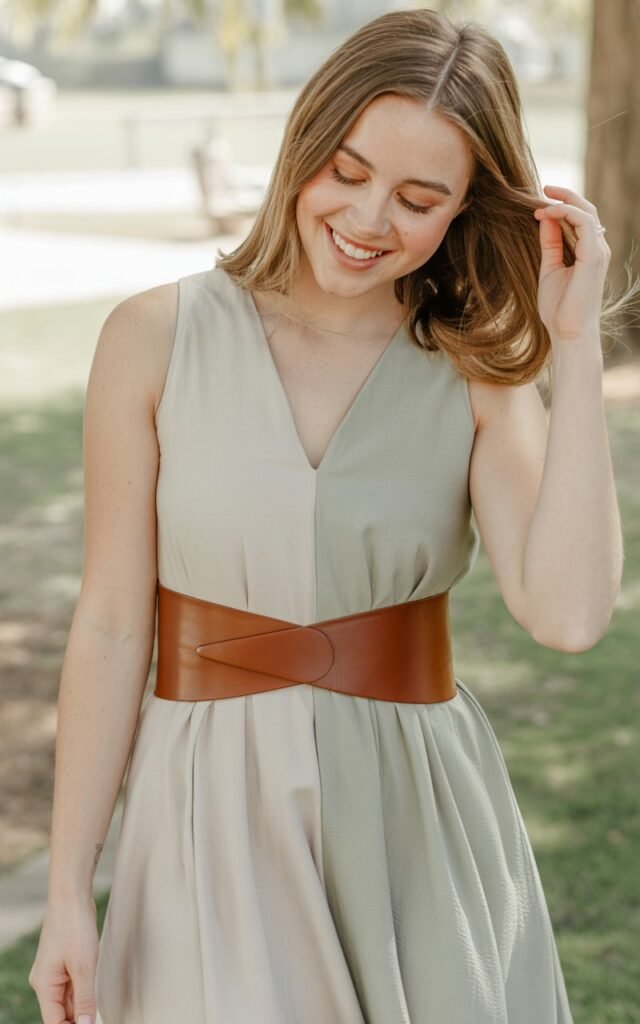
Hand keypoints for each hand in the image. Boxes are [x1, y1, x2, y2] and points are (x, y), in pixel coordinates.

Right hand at [28, 896, 98, 1023]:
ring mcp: (54, 972)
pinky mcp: (64, 962)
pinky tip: (95, 995)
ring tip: (100, 1011)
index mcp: (44, 985)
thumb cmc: (75, 927)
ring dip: (82, 1006)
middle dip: (78, 1019)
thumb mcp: (84, 966)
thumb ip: (85, 999)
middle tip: (99, 1019)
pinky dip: (83, 992)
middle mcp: (45, 981)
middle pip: (60, 1012)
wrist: (72, 895)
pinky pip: (72, 986)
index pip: (54, 1021)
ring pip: (68, 999)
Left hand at [533, 184, 610, 344]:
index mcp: (588, 252)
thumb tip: (544, 218)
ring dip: (564, 203)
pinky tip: (548, 214)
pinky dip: (566, 214)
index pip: (580, 219)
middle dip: (566, 196)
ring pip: (587, 213)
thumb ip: (550, 244)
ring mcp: (598, 252)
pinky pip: (585, 223)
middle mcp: (597, 249)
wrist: (568, 333)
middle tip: (544, 188)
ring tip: (541, 202)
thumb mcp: (549, 269)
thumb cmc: (559, 308)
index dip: (561, 207)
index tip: (537, 204)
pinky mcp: (594, 257)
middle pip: (587, 211)